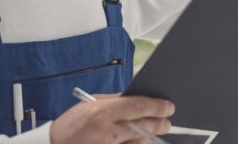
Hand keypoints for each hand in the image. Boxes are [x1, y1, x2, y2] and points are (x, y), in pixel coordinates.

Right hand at [50, 95, 173, 143]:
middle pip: (143, 126)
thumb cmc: (70, 126)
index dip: (157, 106)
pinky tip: (139, 141)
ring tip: (152, 133)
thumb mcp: (89, 106)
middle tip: (166, 122)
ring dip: (148, 137)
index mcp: (101, 112)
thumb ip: (113, 101)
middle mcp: (106, 131)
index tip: (168, 106)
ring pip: (140, 142)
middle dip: (159, 123)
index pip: (138, 106)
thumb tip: (136, 98)